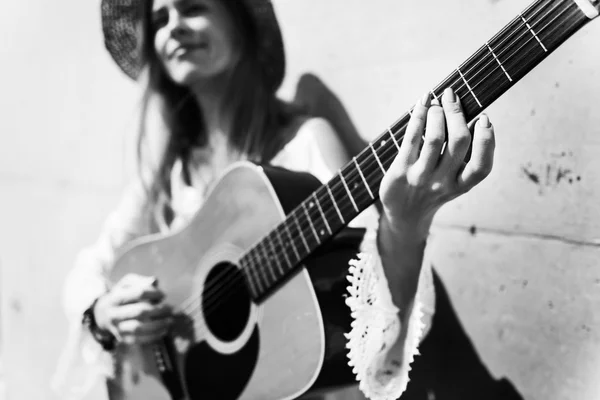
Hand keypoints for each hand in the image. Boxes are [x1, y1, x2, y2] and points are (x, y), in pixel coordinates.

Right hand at [94, 274, 173, 344]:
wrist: (103, 315)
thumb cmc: (122, 295)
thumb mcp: (127, 284)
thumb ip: (141, 281)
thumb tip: (155, 281)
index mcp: (116, 297)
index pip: (139, 293)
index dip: (154, 293)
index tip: (163, 294)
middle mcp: (114, 314)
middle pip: (140, 311)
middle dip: (159, 310)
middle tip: (170, 308)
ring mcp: (117, 328)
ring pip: (139, 328)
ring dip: (158, 324)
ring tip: (170, 320)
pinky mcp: (123, 339)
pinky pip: (139, 340)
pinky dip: (154, 335)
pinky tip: (164, 330)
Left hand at [380, 87, 494, 238]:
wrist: (404, 214)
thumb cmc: (432, 189)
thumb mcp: (453, 180)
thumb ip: (463, 155)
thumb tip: (471, 118)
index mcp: (461, 185)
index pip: (482, 166)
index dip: (487, 141)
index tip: (484, 118)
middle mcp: (443, 183)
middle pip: (459, 142)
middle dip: (457, 113)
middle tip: (451, 96)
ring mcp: (421, 178)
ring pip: (435, 138)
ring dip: (437, 113)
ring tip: (435, 102)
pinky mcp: (401, 171)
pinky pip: (412, 138)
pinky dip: (418, 116)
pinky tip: (422, 103)